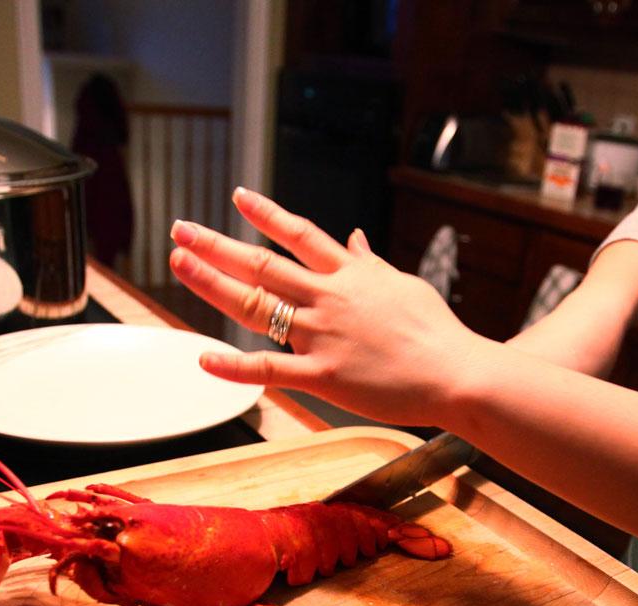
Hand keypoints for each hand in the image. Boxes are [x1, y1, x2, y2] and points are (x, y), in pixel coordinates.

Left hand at [168, 188, 488, 426]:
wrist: (458, 373)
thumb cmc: (436, 333)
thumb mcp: (404, 286)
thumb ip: (371, 264)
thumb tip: (356, 239)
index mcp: (350, 274)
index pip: (300, 235)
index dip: (267, 214)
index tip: (237, 197)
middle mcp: (330, 298)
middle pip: (263, 265)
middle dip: (218, 245)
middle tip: (181, 230)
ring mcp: (324, 335)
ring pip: (257, 306)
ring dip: (213, 284)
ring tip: (180, 264)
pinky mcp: (324, 375)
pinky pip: (270, 369)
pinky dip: (235, 365)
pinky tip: (204, 358)